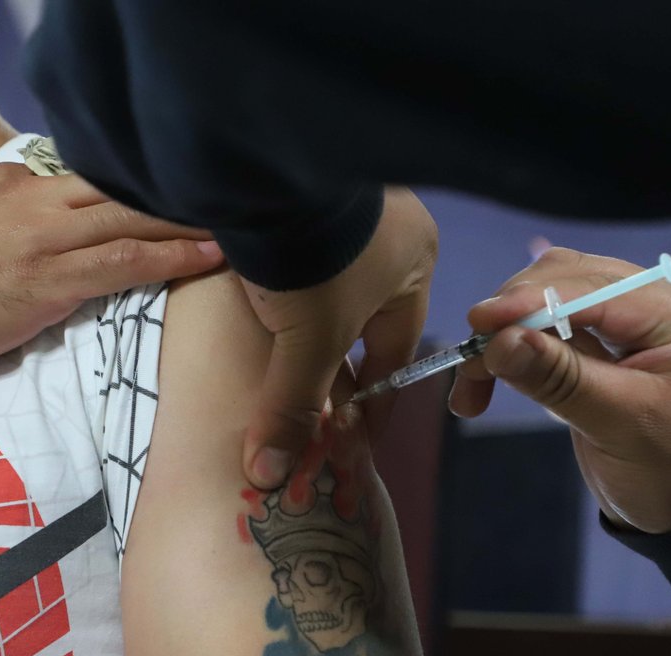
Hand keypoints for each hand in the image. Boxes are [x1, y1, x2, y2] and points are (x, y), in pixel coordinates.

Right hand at [0, 164, 225, 400]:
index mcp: (6, 188)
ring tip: (247, 218)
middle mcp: (30, 201)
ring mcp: (41, 238)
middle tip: (234, 193)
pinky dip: (174, 257)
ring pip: (133, 219)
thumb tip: (24, 225)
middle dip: (179, 192)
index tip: (183, 188)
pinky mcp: (47, 281)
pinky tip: (215, 256)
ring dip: (192, 220)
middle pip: (122, 189)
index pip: (89, 179)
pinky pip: (124, 262)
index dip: (141, 185)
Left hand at [240, 188, 436, 487]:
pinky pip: (298, 251)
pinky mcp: (300, 186)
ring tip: (275, 358)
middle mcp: (391, 229)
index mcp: (415, 264)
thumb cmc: (312, 256)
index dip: (371, 402)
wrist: (266, 162)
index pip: (396, 352)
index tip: (350, 438)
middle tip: (309, 406)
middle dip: (335, 365)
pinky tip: (256, 300)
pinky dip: (281, 283)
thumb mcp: (306, 342)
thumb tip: (270, 477)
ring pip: (329, 285)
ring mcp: (348, 201)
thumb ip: (290, 409)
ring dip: (305, 323)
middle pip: (363, 319)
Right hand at [452, 248, 670, 533]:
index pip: (594, 288)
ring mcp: (634, 318)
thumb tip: (499, 340)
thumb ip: (561, 379)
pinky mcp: (609, 342)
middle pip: (568, 280)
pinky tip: (492, 379)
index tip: (478, 323)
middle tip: (470, 364)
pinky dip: (520, 350)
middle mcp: (660, 300)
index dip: (530, 301)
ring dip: (509, 334)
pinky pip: (554, 329)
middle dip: (513, 317)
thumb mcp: (622, 426)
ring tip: (473, 382)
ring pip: (553, 299)